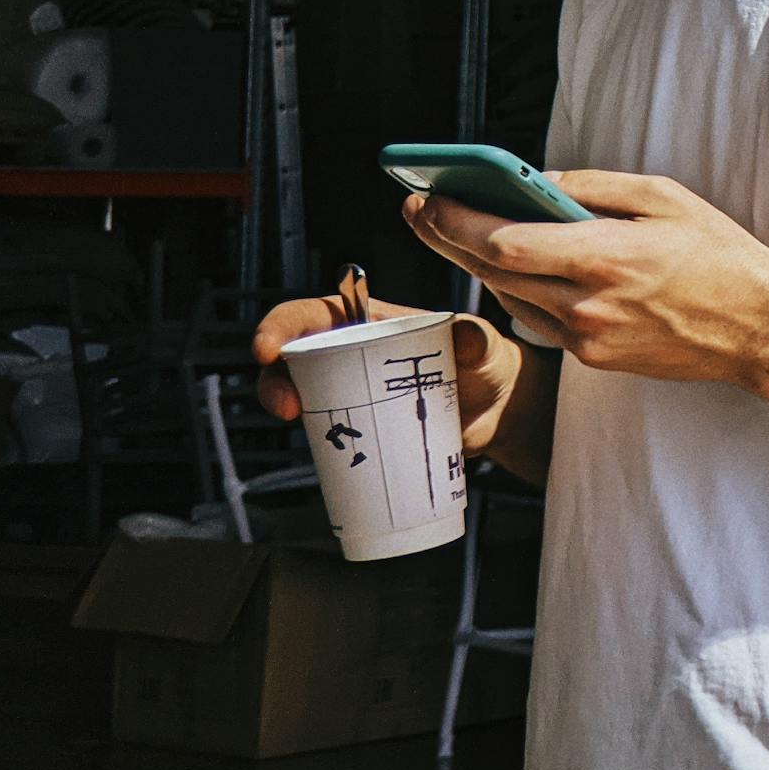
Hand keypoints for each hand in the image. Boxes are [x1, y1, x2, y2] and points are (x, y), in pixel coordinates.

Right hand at [252, 293, 526, 457]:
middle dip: (274, 378)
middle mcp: (354, 354)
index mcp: (373, 323)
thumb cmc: (487, 363)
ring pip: (301, 395)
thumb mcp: (484, 345)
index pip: (316, 314)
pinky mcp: (364, 427)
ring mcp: (355, 393)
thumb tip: (467, 338)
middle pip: (295, 358)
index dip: (283, 325)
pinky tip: (324, 455)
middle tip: (287, 404)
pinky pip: (326, 432)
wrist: (500, 410)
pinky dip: (315, 443)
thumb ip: (477, 339)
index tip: (269, 347)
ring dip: (285, 407)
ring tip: (299, 422)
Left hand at [402, 169, 768, 386]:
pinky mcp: (593, 358)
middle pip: (492, 271)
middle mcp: (587, 304)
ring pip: (512, 297)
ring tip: (459, 230)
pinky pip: (541, 319)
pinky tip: (524, 266)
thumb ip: (593, 188)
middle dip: (450, 237)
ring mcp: (587, 338)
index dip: (454, 221)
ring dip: (483, 264)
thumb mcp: (663, 197)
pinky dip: (525, 289)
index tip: (425, 198)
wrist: (756, 326)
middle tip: (420, 208)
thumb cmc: (718, 254)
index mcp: (604, 256)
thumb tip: (535, 181)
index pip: (503, 241)